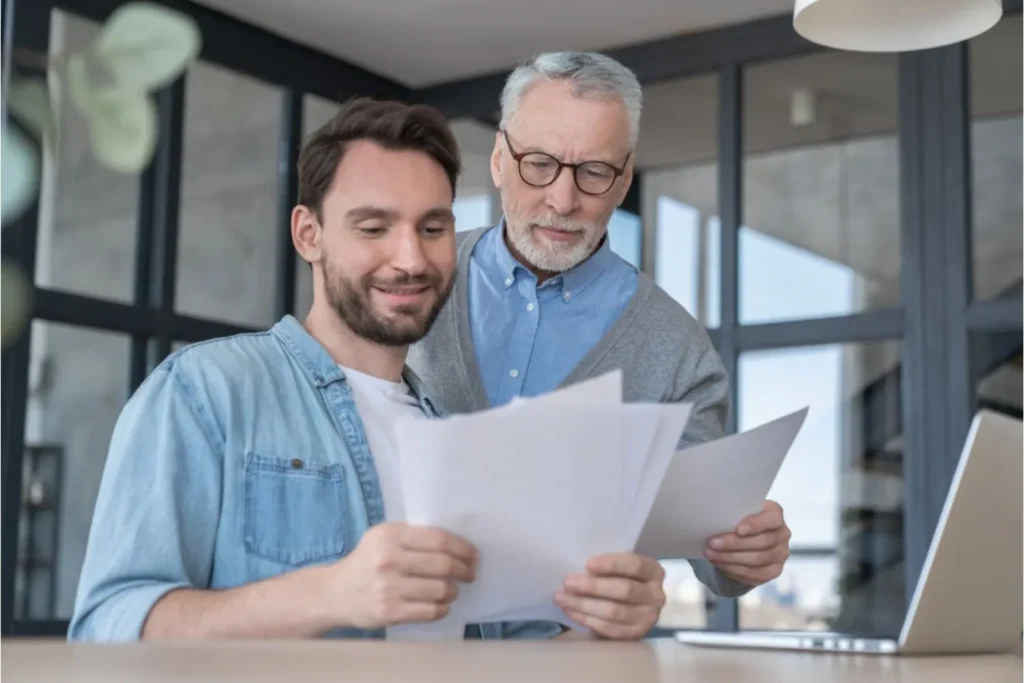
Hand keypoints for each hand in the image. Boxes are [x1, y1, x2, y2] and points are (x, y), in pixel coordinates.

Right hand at [325, 522, 476, 629]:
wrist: (333, 593)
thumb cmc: (366, 561)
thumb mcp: (381, 537)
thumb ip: (412, 536)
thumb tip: (456, 544)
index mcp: (389, 535)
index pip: (438, 539)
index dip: (462, 548)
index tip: (473, 555)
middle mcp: (388, 559)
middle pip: (443, 564)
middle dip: (464, 570)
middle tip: (470, 573)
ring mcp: (388, 588)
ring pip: (440, 589)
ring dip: (453, 591)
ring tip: (452, 590)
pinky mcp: (389, 612)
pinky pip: (430, 611)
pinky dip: (442, 608)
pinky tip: (440, 605)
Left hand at [554, 553, 665, 639]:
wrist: (636, 606)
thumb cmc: (623, 579)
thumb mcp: (622, 568)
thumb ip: (607, 566)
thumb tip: (576, 565)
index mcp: (653, 571)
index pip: (634, 565)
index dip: (611, 564)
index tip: (588, 564)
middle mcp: (656, 595)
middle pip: (624, 590)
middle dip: (593, 586)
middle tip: (568, 582)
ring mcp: (648, 618)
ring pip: (614, 612)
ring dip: (584, 605)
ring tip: (561, 598)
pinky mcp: (635, 635)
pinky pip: (608, 629)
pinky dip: (586, 619)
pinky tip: (570, 611)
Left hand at [704, 500, 790, 585]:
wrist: (745, 537)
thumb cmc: (739, 520)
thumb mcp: (738, 512)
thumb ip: (733, 514)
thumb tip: (716, 520)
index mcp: (775, 514)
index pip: (772, 518)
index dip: (756, 524)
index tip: (738, 529)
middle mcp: (782, 534)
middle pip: (761, 542)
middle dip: (734, 544)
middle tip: (713, 543)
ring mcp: (780, 554)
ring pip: (756, 560)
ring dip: (730, 558)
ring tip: (711, 554)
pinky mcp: (773, 571)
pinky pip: (754, 574)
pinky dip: (734, 569)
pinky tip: (720, 563)